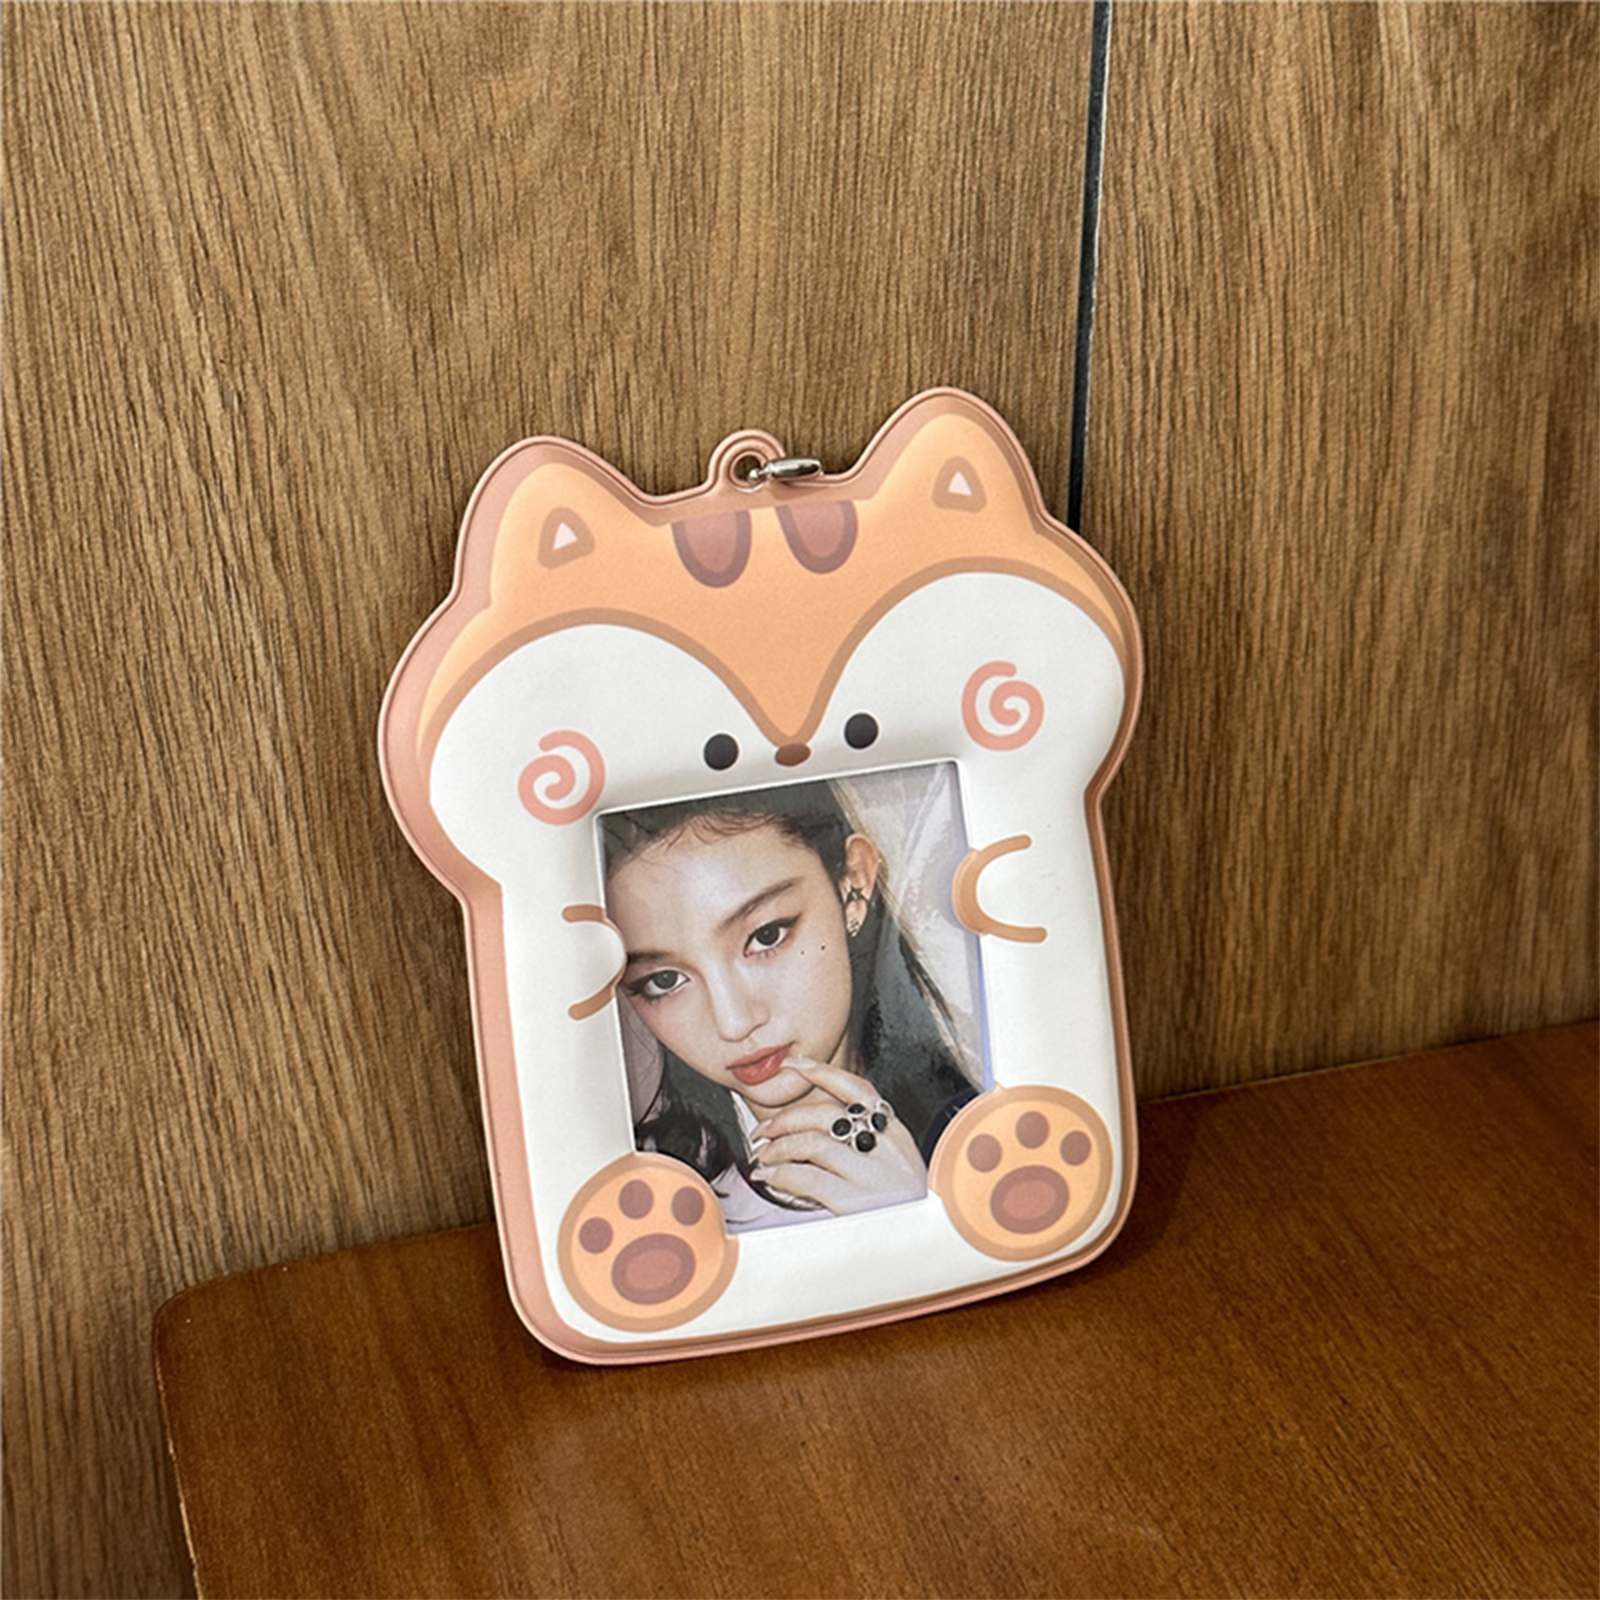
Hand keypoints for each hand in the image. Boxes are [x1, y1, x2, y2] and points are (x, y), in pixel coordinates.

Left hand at [748, 1058, 927, 1214]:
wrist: (923, 1248)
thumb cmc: (904, 1212)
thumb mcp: (898, 1169)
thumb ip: (869, 1144)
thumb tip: (816, 1127)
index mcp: (898, 1136)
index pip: (857, 1088)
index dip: (821, 1071)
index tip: (792, 1065)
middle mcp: (887, 1150)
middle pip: (826, 1114)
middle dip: (785, 1118)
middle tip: (764, 1132)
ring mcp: (871, 1176)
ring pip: (811, 1143)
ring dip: (778, 1147)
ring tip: (764, 1157)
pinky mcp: (854, 1202)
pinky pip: (806, 1178)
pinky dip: (781, 1175)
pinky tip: (769, 1178)